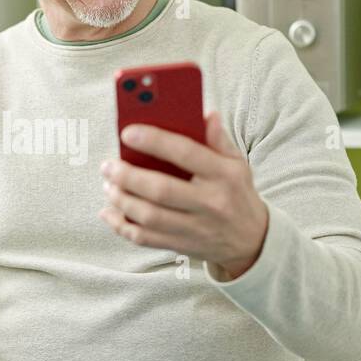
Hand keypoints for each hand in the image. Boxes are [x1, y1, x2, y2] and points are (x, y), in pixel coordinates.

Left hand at [99, 111, 268, 278]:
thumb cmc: (236, 193)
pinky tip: (108, 212)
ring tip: (108, 185)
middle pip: (161, 190)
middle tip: (108, 165)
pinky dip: (121, 226)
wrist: (252, 240)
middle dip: (128, 176)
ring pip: (149, 216)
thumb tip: (206, 114)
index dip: (154, 141)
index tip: (127, 132)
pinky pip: (145, 238)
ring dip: (121, 200)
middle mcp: (210, 203)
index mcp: (224, 175)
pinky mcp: (182, 245)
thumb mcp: (237, 164)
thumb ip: (219, 139)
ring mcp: (195, 228)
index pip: (186, 153)